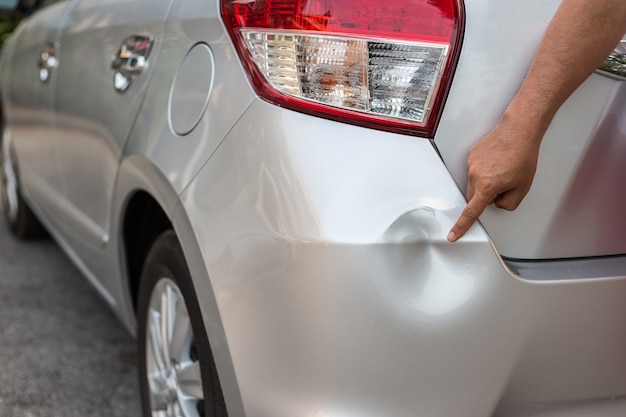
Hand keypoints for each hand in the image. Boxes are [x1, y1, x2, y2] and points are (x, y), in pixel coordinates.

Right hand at [447, 116, 541, 241]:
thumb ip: (508, 203)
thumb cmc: (522, 155)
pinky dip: (485, 170)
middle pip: (475, 196)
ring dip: (487, 181)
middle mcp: (475, 176)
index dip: (461, 226)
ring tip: (503, 169)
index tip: (453, 235)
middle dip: (487, 196)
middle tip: (504, 184)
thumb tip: (498, 203)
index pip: (471, 212)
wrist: (518, 131)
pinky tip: (497, 161)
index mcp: (487, 186)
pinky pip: (475, 170)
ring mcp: (471, 164)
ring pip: (475, 183)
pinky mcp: (471, 155)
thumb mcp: (523, 187)